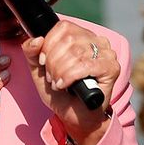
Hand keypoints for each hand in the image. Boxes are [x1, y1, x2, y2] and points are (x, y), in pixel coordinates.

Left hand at [20, 22, 118, 144]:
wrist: (75, 117)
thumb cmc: (60, 92)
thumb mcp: (39, 70)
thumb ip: (31, 52)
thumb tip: (35, 40)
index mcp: (82, 36)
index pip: (63, 27)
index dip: (48, 44)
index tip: (43, 61)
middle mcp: (97, 41)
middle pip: (68, 39)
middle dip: (53, 61)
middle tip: (52, 77)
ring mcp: (107, 53)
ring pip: (76, 52)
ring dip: (60, 71)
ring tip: (58, 83)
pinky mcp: (112, 68)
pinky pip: (85, 66)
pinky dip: (70, 77)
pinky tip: (65, 85)